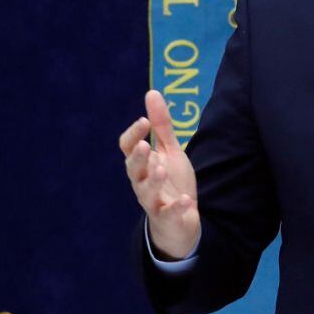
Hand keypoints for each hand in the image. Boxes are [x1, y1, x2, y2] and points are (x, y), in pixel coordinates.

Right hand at [119, 90, 199, 258]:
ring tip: (160, 170)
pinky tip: (185, 200)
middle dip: (138, 158)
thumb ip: (161, 125)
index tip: (143, 121)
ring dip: (152, 181)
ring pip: (146, 192)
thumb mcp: (169, 151)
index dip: (133, 135)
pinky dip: (175, 207)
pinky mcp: (166, 217)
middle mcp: (141, 182)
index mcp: (141, 164)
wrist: (180, 220)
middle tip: (145, 145)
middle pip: (132, 169)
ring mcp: (153, 201)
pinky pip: (168, 213)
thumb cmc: (171, 181)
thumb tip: (151, 92)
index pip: (128, 148)